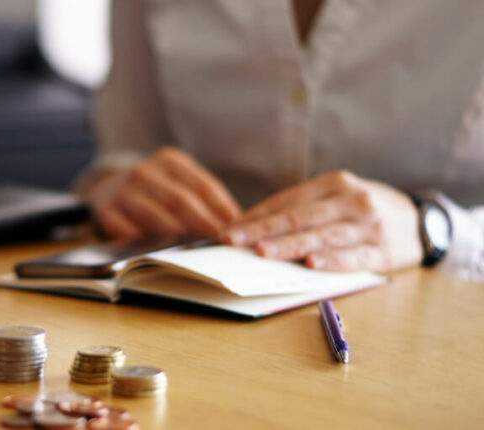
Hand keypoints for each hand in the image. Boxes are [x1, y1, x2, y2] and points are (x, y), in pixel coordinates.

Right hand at [85, 147, 240, 238]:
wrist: (107, 189)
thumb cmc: (155, 191)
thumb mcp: (177, 181)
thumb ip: (202, 198)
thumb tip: (236, 223)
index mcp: (169, 160)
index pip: (202, 185)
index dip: (222, 208)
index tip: (237, 227)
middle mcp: (144, 171)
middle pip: (180, 200)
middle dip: (203, 224)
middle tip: (219, 243)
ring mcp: (122, 191)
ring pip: (154, 216)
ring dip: (177, 236)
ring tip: (196, 251)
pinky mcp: (106, 213)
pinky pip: (128, 232)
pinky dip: (146, 243)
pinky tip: (162, 253)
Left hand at [221, 170, 421, 271]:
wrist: (422, 221)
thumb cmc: (364, 211)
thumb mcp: (338, 198)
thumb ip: (303, 210)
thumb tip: (252, 228)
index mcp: (335, 183)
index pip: (287, 201)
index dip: (256, 216)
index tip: (228, 229)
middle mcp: (352, 200)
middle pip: (299, 217)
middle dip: (262, 230)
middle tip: (234, 241)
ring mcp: (369, 225)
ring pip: (321, 236)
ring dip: (289, 246)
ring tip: (262, 253)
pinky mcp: (383, 250)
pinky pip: (353, 257)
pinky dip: (331, 261)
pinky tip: (311, 265)